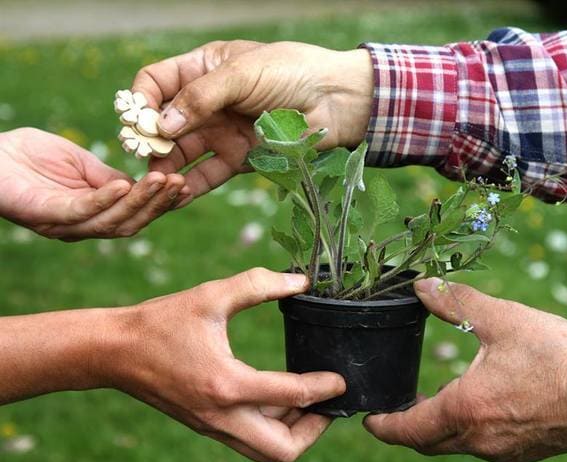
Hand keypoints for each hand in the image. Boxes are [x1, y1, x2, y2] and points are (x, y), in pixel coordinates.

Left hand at [0, 128, 189, 239]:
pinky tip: (126, 184)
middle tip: (182, 184)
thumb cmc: (26, 155)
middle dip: (159, 205)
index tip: (185, 185)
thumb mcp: (80, 163)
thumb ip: (108, 177)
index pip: (134, 214)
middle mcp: (80, 227)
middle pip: (130, 224)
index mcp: (91, 214)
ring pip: (113, 222)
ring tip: (163, 181)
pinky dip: (107, 199)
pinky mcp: (46, 216)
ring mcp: (63, 225)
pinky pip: (83, 211)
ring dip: (142, 202)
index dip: (161, 204)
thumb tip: (139, 186)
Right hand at [101, 268, 345, 461]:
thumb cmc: (161, 322)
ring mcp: (213, 426)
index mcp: (226, 384)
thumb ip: (258, 284)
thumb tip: (300, 281)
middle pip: (282, 452)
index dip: (324, 388)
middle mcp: (222, 415)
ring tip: (307, 401)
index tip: (341, 381)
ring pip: (266, 454)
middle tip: (325, 403)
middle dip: (313, 431)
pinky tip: (277, 399)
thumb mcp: (211, 295)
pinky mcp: (206, 426)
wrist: (114, 352)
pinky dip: (271, 429)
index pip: (292, 397)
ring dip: (293, 434)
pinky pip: (249, 441)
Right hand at [132, 40, 372, 204]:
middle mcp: (208, 102)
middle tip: (141, 153)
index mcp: (204, 69)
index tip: (137, 117)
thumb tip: (162, 125)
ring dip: (165, 165)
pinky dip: (191, 185)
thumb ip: (201, 98)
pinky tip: (177, 193)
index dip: (142, 99)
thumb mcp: (241, 74)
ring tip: (156, 179)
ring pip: (182, 151)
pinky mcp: (238, 158)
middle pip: (165, 121)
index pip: (157, 82)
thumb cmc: (290, 72)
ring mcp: (222, 131)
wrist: (336, 100)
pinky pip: (207, 174)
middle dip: (149, 138)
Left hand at [363, 278, 566, 461]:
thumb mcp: (502, 319)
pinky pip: (483, 447)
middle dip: (406, 429)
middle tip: (395, 409)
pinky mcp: (525, 454)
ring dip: (440, 427)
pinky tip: (477, 406)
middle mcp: (481, 441)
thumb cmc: (559, 353)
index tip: (369, 418)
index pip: (409, 430)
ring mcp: (504, 453)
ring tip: (434, 400)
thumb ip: (456, 302)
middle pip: (428, 443)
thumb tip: (421, 285)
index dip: (383, 426)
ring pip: (456, 446)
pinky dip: (468, 431)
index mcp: (467, 409)